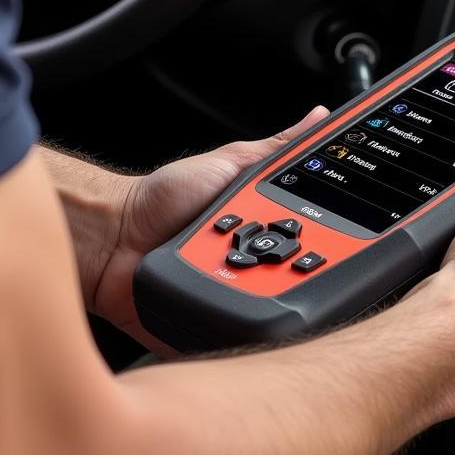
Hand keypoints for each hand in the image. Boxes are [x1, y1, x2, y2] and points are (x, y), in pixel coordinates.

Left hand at [93, 107, 328, 344]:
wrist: (112, 239)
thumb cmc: (162, 200)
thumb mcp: (230, 162)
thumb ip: (277, 147)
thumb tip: (318, 117)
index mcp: (266, 229)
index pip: (313, 238)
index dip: (330, 239)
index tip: (342, 233)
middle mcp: (255, 265)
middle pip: (298, 274)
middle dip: (291, 259)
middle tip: (272, 242)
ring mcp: (235, 296)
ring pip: (272, 305)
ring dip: (264, 286)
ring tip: (243, 263)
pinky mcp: (213, 329)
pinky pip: (237, 337)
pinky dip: (241, 326)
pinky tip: (235, 299)